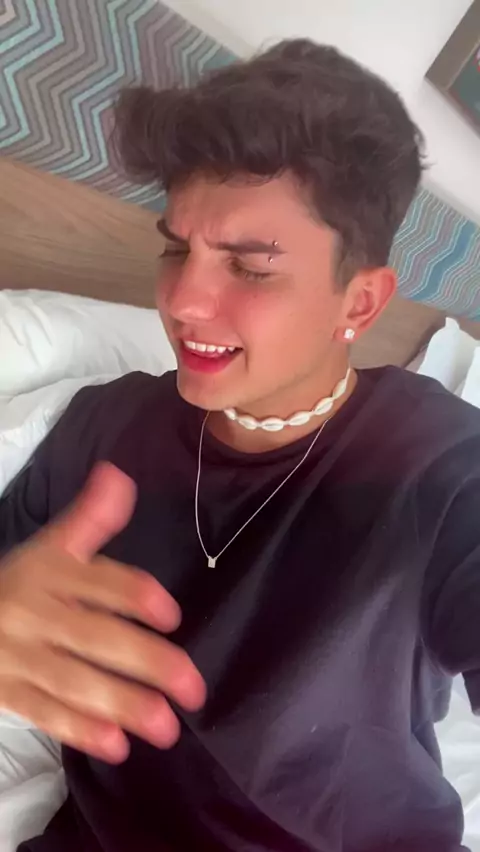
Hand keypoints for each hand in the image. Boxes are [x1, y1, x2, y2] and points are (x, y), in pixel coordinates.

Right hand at [0, 463, 205, 762]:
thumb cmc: (17, 583)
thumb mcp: (50, 546)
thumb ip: (89, 518)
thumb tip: (120, 475)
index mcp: (50, 572)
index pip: (98, 582)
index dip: (134, 596)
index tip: (171, 615)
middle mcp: (35, 613)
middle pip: (94, 637)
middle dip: (146, 662)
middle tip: (193, 686)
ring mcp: (18, 656)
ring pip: (73, 680)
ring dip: (121, 703)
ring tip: (166, 726)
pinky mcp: (7, 692)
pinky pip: (43, 712)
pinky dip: (78, 730)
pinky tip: (116, 745)